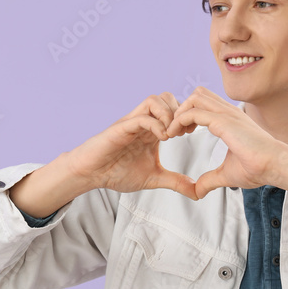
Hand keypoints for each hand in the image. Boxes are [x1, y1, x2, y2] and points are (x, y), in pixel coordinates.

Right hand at [65, 92, 199, 200]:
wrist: (90, 174)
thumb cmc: (116, 172)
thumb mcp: (153, 178)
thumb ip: (174, 181)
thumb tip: (196, 191)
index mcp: (152, 129)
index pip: (174, 107)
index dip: (186, 116)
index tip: (191, 133)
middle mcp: (143, 122)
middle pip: (167, 97)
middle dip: (180, 112)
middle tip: (183, 132)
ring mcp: (132, 123)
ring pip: (154, 100)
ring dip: (168, 115)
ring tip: (171, 135)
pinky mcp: (121, 128)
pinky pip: (141, 117)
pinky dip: (156, 124)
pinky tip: (161, 139)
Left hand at [165, 86, 286, 197]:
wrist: (275, 166)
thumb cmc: (258, 168)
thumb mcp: (227, 174)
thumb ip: (210, 179)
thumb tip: (198, 191)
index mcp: (230, 119)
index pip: (204, 103)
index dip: (189, 114)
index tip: (182, 133)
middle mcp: (228, 112)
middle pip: (198, 94)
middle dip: (182, 108)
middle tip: (177, 130)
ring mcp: (226, 114)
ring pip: (195, 97)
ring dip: (179, 112)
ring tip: (173, 131)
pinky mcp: (224, 121)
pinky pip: (194, 112)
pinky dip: (179, 120)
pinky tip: (175, 134)